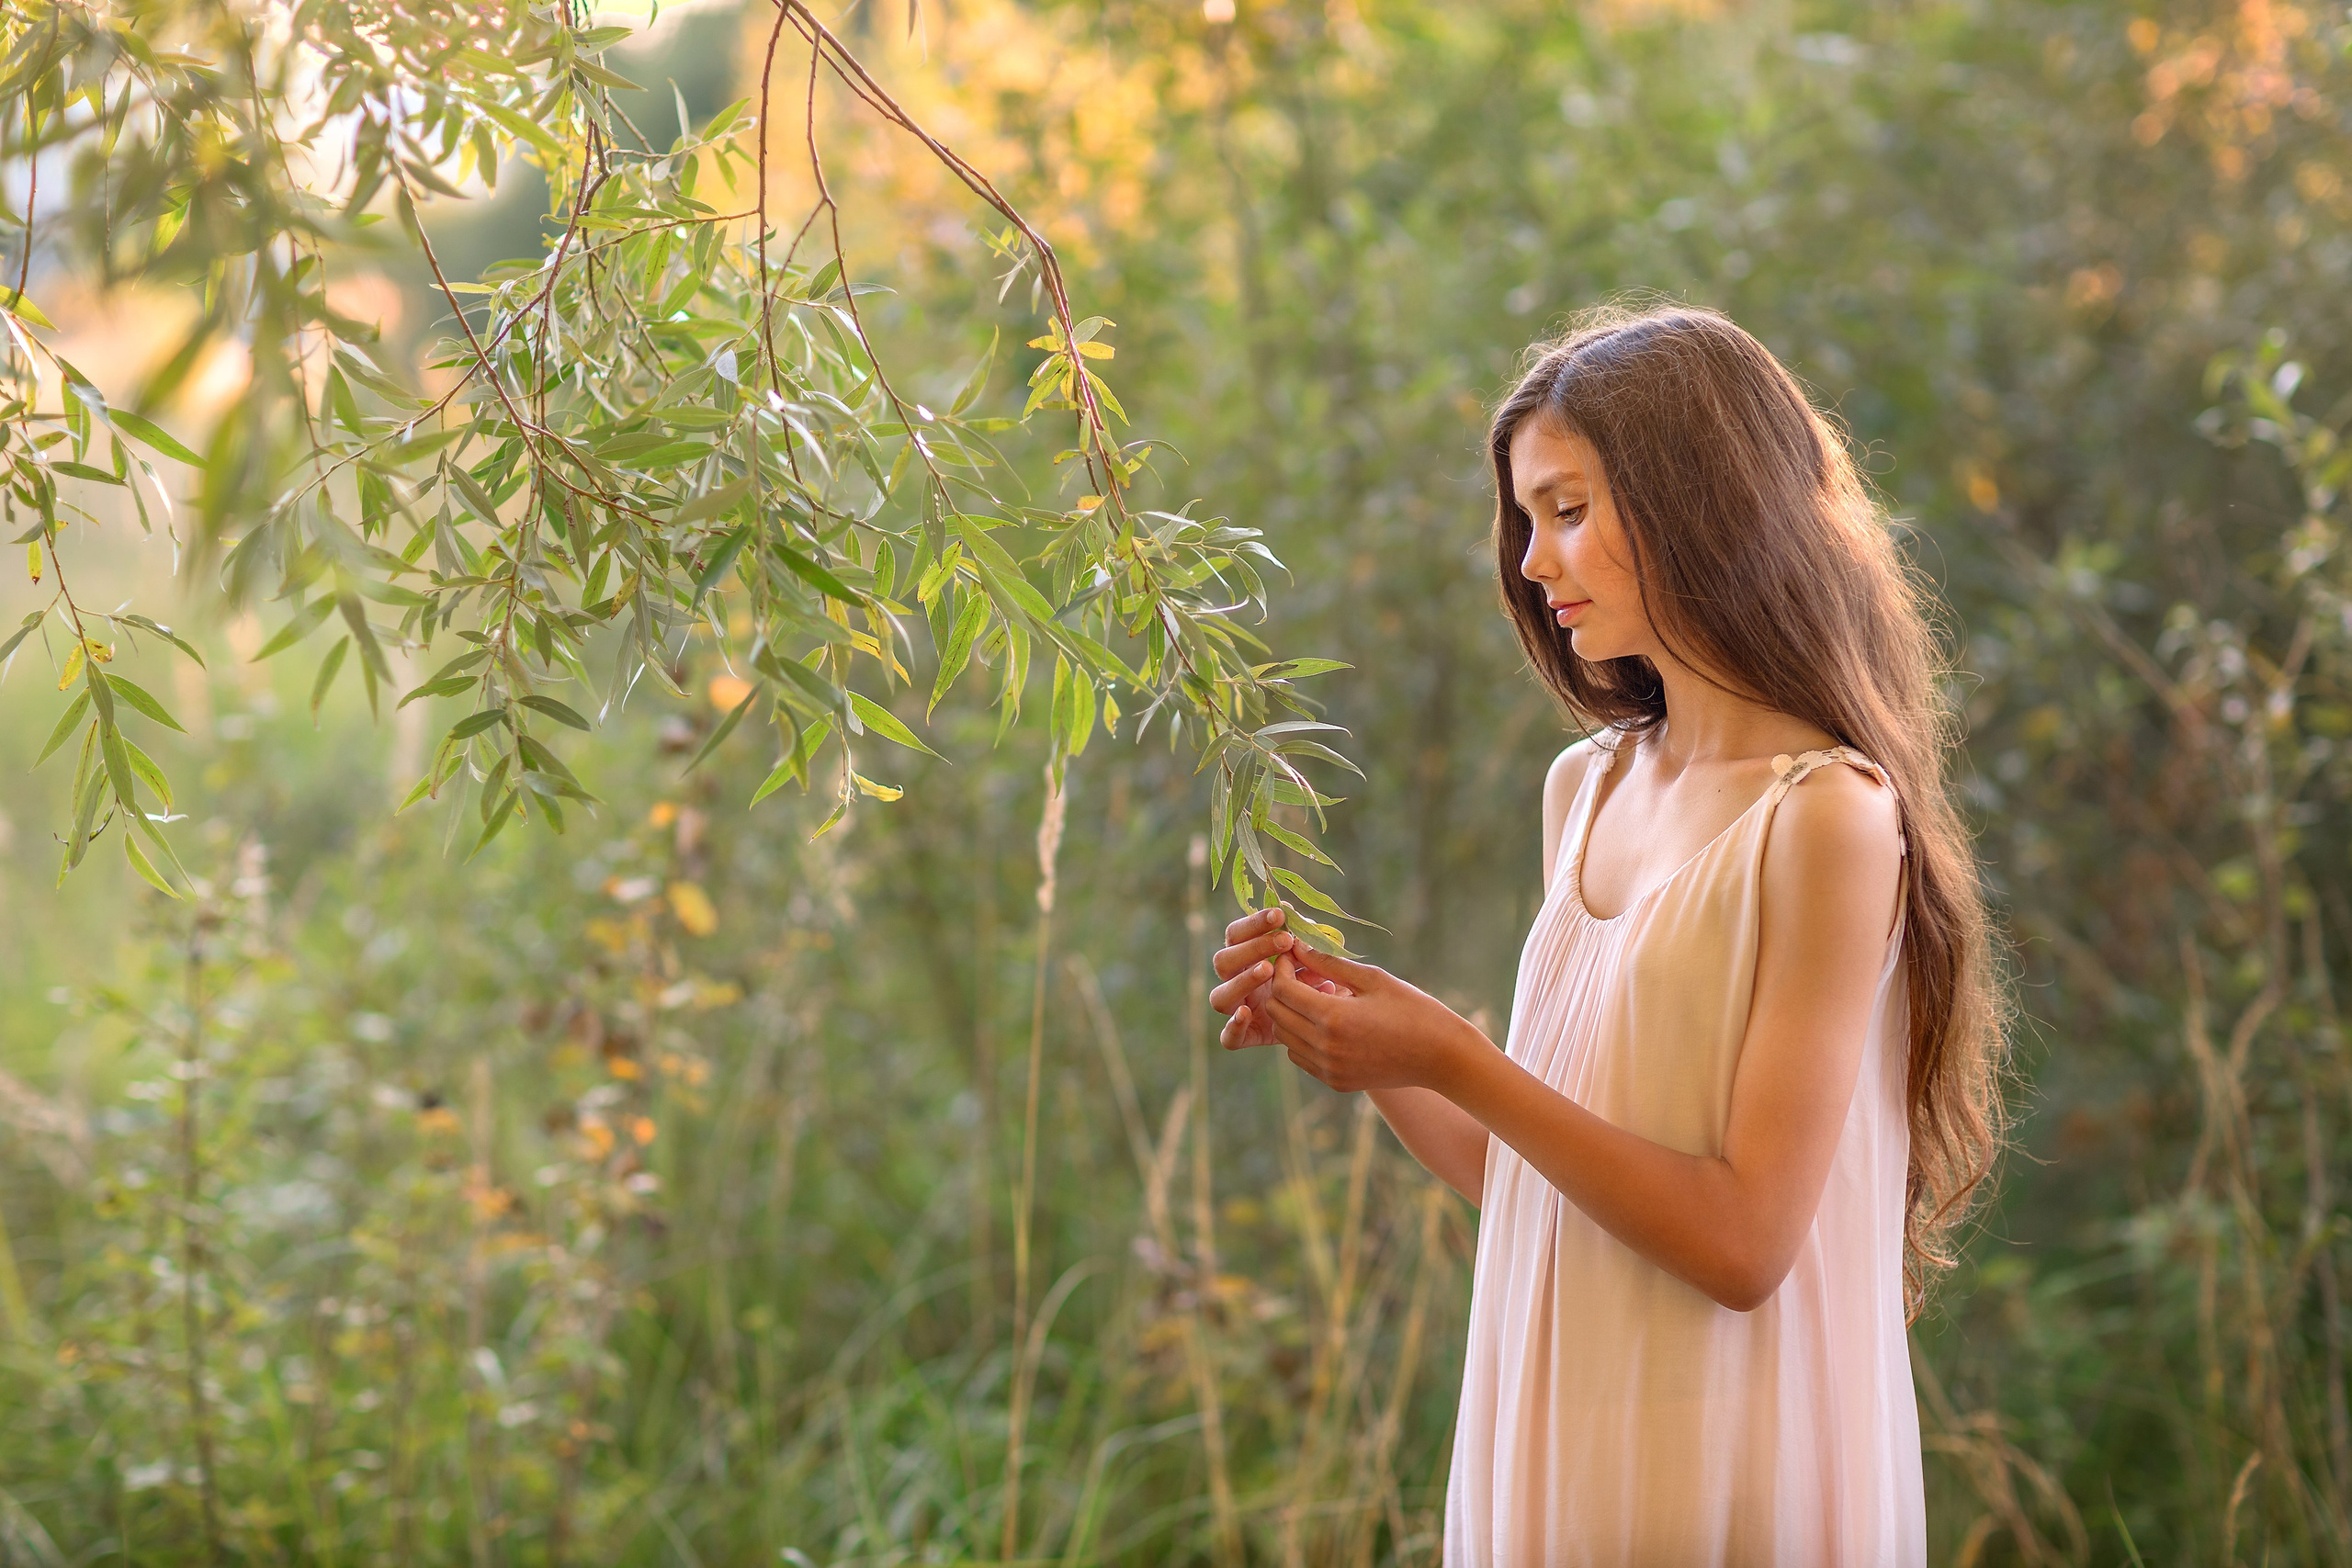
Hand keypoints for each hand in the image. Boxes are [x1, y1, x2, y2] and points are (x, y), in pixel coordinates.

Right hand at [1211, 907, 1350, 1049]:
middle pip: (1223, 961)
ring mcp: (1238, 1010)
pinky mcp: (1245, 1037)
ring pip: (1219, 997)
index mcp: (1246, 958)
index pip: (1236, 934)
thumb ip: (1308, 946)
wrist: (1324, 1024)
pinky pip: (1228, 1036)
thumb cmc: (1315, 982)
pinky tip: (1245, 1013)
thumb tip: (1307, 926)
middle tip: (1285, 941)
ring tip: (1268, 971)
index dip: (1253, 923)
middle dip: (1253, 948)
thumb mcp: (1314, 961)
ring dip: (1242, 981)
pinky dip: (1233, 1025)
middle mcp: (1236, 981)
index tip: (1280, 915)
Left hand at [1258, 946, 1485, 1093]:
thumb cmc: (1412, 1009)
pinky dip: (1303, 1037)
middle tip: (1303, 972)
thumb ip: (1329, 963)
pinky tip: (1327, 1022)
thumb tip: (1298, 947)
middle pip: (1277, 1014)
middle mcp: (1325, 1048)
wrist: (1441, 1055)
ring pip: (1285, 1038)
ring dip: (1292, 1014)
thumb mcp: (1372, 978)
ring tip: (1319, 997)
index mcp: (1334, 1018)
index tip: (1292, 953)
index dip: (1282, 967)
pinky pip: (1301, 1057)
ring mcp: (1329, 1069)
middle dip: (1282, 988)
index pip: (1283, 990)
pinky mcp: (1336, 1082)